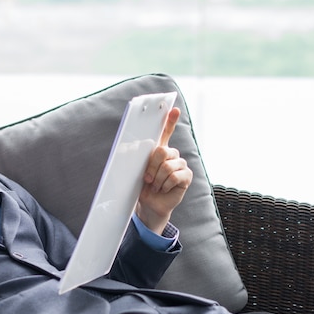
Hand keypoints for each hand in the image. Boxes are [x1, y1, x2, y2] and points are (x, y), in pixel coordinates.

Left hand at [136, 107, 191, 233]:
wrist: (150, 204)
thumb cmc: (143, 186)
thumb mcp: (135, 171)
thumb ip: (134, 157)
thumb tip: (127, 147)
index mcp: (160, 150)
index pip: (166, 132)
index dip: (170, 121)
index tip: (174, 109)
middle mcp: (172, 154)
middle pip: (162, 151)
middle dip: (151, 166)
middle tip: (147, 178)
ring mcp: (180, 164)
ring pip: (167, 166)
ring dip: (157, 179)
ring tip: (155, 185)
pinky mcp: (186, 176)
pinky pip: (174, 177)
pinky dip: (165, 185)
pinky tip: (163, 189)